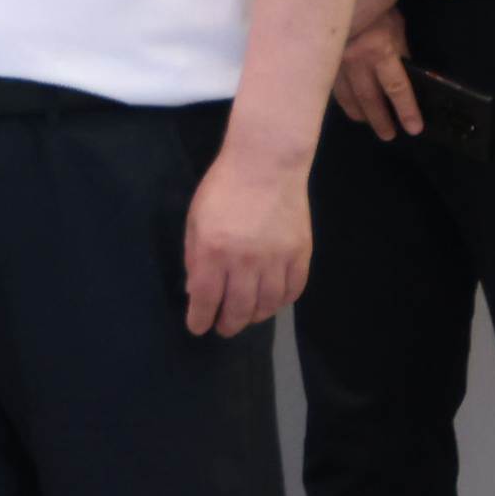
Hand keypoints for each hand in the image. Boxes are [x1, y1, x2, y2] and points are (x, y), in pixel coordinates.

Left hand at [184, 148, 310, 336]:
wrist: (266, 166)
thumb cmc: (222, 189)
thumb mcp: (195, 220)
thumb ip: (194, 257)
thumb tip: (195, 290)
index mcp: (213, 251)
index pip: (205, 298)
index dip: (200, 318)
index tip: (198, 328)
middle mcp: (246, 260)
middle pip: (238, 307)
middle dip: (227, 324)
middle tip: (222, 329)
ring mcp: (277, 258)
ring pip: (268, 304)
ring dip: (255, 317)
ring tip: (245, 318)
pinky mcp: (300, 253)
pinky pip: (293, 289)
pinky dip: (282, 302)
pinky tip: (272, 303)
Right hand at [335, 5, 419, 137]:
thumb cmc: (375, 4)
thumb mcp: (396, 26)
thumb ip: (399, 50)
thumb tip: (405, 71)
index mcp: (378, 51)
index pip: (396, 88)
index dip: (406, 109)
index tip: (413, 128)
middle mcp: (355, 61)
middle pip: (369, 98)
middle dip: (379, 119)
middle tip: (388, 135)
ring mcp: (334, 61)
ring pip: (346, 94)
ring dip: (357, 112)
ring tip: (365, 123)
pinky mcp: (322, 59)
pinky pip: (332, 84)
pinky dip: (340, 97)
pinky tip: (345, 103)